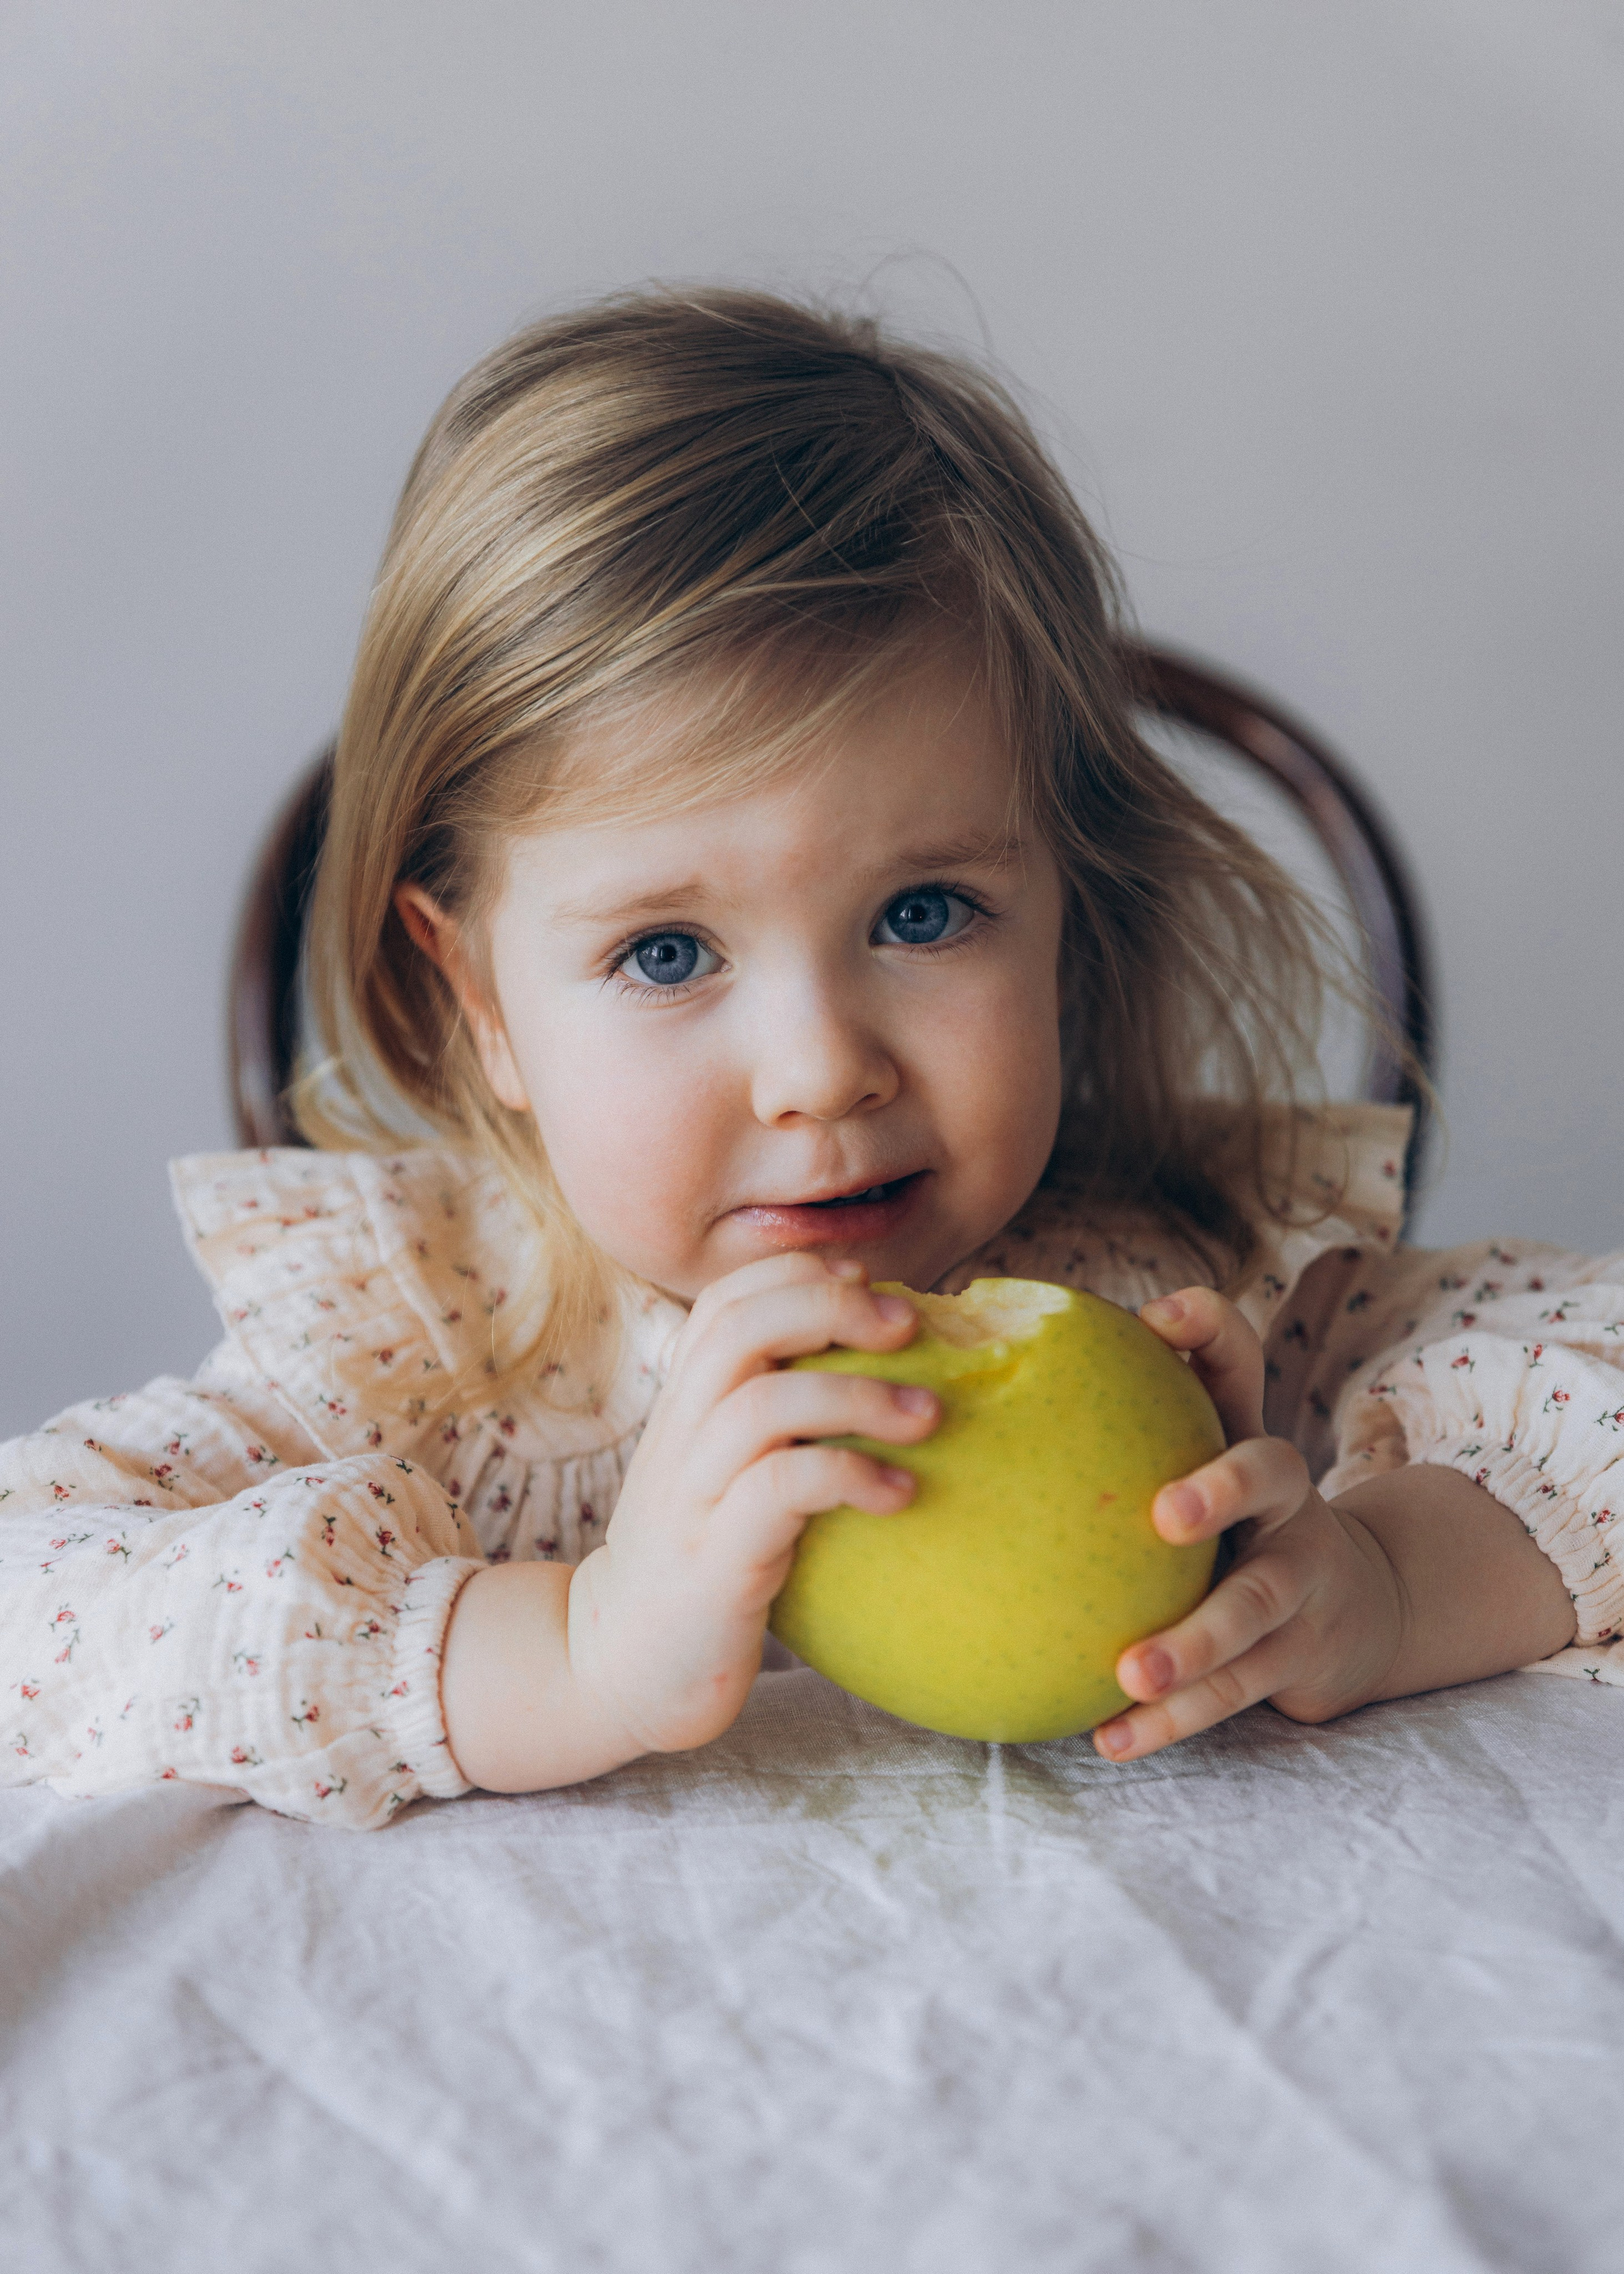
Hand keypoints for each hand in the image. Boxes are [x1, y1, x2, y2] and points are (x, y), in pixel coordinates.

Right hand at [564, 1251, 938, 1757]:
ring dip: (859, 1396)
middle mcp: (680, 1437)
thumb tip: (881, 1373)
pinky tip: (900, 1495)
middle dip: (833, 1306)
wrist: (621, 1668)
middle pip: (740, 1327)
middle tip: (911, 1326)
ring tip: (928, 1418)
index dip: (799, 1272)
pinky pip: (780, 1490)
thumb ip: (775, 1423)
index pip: (726, 1301)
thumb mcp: (728, 1476)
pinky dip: (850, 1477)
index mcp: (685, 1407)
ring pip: (764, 1403)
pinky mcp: (714, 1560)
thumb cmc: (704, 1563)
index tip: (871, 1283)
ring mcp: (693, 1496)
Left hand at [1091, 1287, 1406, 1761]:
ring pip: (1257, 1607)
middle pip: (1273, 1472)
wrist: (1352, 1610)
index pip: (1237, 1362)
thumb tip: (963, 1346)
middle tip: (1167, 1515)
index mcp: (1242, 1438)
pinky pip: (1238, 1691)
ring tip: (1129, 1672)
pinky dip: (1175, 1719)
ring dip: (1195, 1644)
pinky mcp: (1301, 1653)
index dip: (1210, 1329)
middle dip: (1225, 1489)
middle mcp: (1283, 1500)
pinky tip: (1111, 1737)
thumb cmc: (1225, 1526)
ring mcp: (1301, 1577)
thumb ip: (1100, 1425)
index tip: (1158, 1317)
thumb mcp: (1188, 1464)